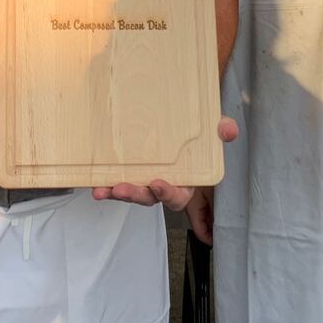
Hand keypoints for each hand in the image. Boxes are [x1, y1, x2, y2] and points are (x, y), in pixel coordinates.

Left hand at [94, 117, 238, 243]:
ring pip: (130, 191)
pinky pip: (117, 179)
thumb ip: (222, 132)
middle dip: (134, 195)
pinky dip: (106, 181)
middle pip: (148, 197)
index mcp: (185, 184)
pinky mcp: (131, 170)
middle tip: (121, 188)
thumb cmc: (201, 136)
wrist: (185, 125)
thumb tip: (228, 130)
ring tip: (100, 190)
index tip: (158, 184)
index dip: (167, 194)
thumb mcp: (214, 132)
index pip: (176, 197)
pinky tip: (94, 181)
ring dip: (115, 192)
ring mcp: (145, 179)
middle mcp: (163, 186)